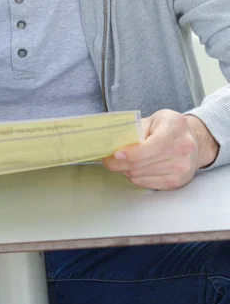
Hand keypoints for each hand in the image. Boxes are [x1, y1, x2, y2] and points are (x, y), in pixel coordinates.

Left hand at [102, 109, 218, 189]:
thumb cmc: (169, 127)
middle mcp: (182, 148)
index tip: (116, 153)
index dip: (132, 152)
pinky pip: (147, 184)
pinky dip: (135, 177)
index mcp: (175, 127)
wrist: (195, 141)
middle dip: (120, 163)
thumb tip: (113, 143)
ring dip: (126, 170)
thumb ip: (135, 129)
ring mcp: (182, 167)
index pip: (152, 145)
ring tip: (121, 163)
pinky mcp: (178, 182)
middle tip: (108, 160)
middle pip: (143, 163)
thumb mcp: (154, 119)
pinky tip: (134, 169)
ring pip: (142, 175)